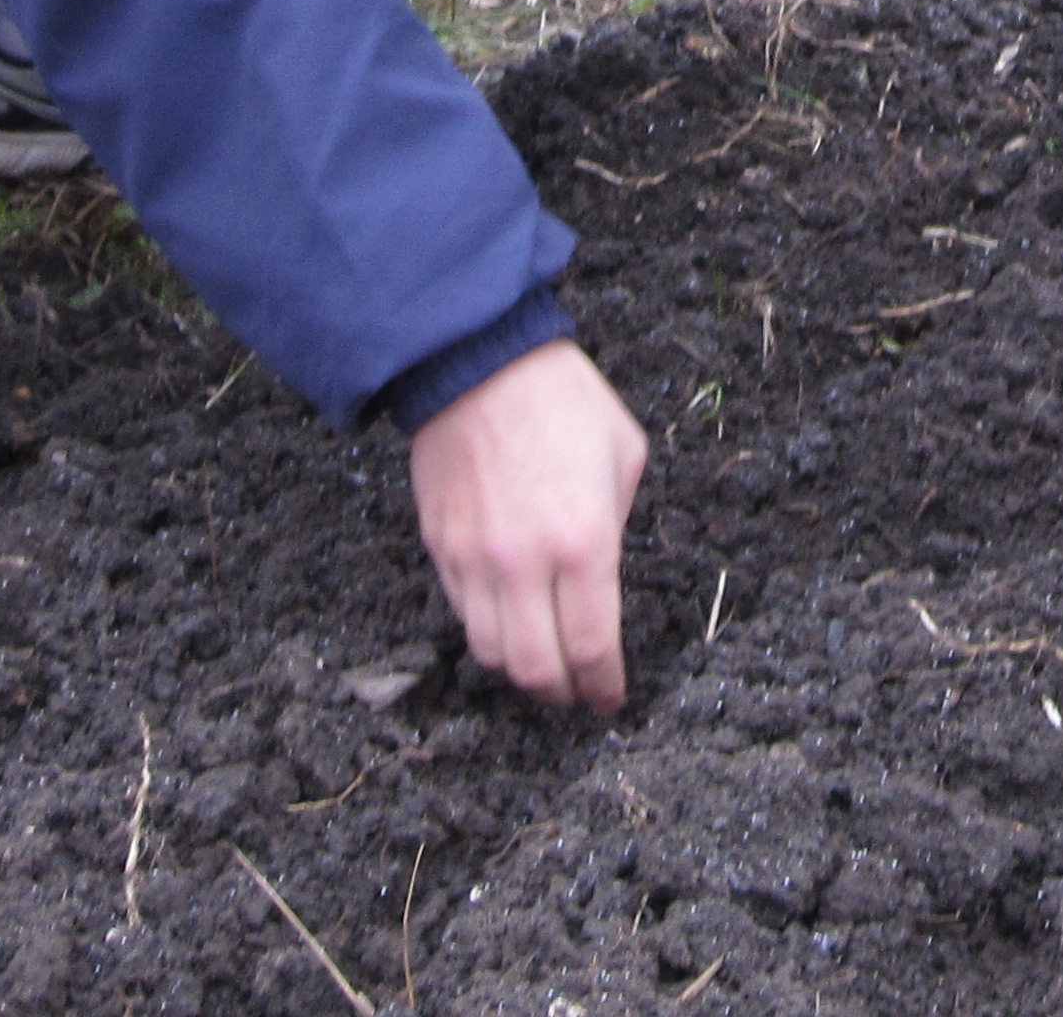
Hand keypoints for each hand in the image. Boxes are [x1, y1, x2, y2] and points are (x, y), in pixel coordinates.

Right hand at [406, 340, 648, 710]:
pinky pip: (461, 615)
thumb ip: (616, 524)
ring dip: (522, 672)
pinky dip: (487, 632)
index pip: (591, 647)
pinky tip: (508, 622)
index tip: (611, 699)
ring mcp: (474, 560)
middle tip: (579, 692)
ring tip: (544, 666)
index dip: (603, 686)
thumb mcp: (622, 455)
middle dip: (564, 694)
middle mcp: (524, 564)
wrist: (477, 362)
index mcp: (584, 542)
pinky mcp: (439, 548)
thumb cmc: (562, 400)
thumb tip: (602, 572)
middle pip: (537, 669)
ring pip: (492, 654)